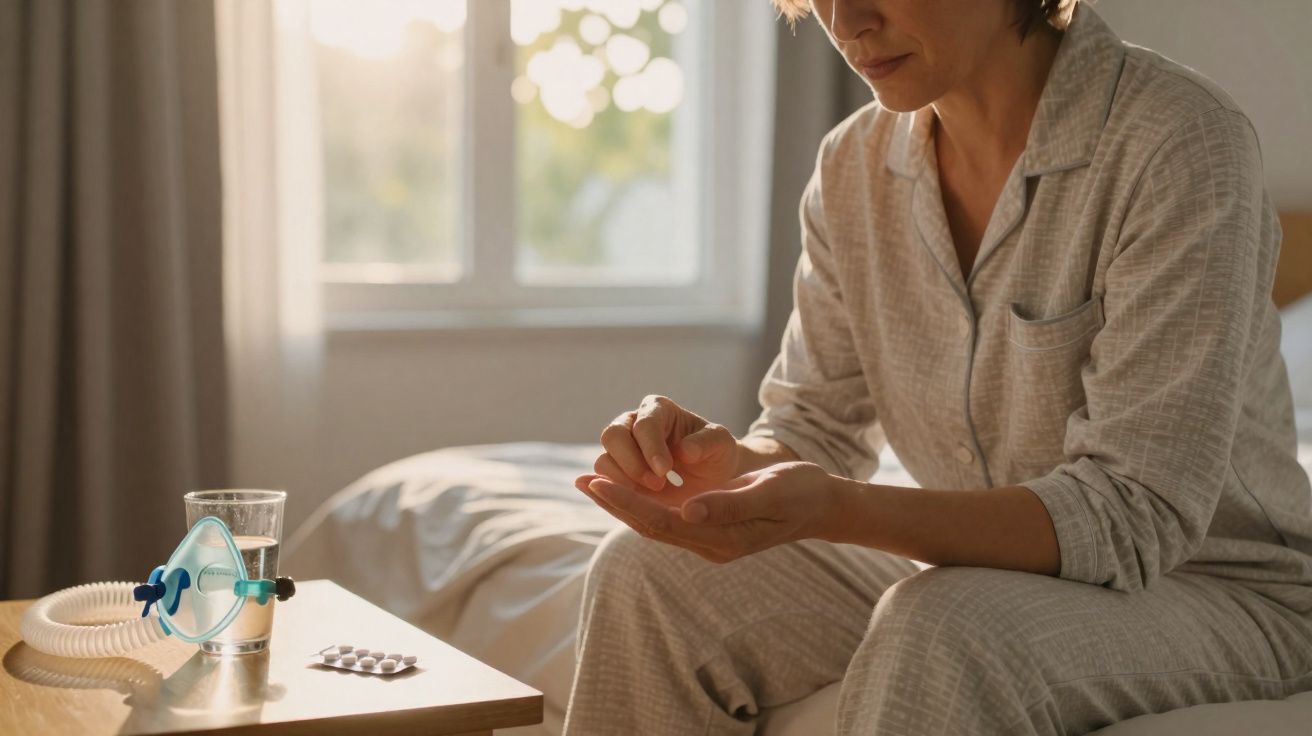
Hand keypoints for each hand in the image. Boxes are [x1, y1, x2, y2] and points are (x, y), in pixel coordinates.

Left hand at [575, 461, 843, 562]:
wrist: (821, 503)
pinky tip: (622, 484)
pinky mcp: (708, 523)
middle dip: (615, 503)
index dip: (628, 502)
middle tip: (581, 480)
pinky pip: (665, 514)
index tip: (599, 483)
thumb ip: (729, 505)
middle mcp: (709, 543)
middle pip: (651, 525)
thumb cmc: (799, 492)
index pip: (662, 522)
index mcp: (722, 539)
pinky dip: (640, 499)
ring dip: (622, 502)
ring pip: (654, 520)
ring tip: (589, 481)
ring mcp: (707, 536)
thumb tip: (686, 511)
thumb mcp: (769, 493)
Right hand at [584, 395, 738, 496]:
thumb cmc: (715, 453)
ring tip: (652, 495)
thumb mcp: (721, 444)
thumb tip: (684, 451)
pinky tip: (633, 503)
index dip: (651, 447)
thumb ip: (706, 443)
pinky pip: (602, 483)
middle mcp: (633, 424)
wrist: (711, 477)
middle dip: (631, 464)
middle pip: (613, 436)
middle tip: (658, 485)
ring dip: (622, 482)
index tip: (665, 470)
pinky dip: (613, 494)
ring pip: (604, 461)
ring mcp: (621, 450)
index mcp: (658, 409)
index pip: (644, 424)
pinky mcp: (616, 476)